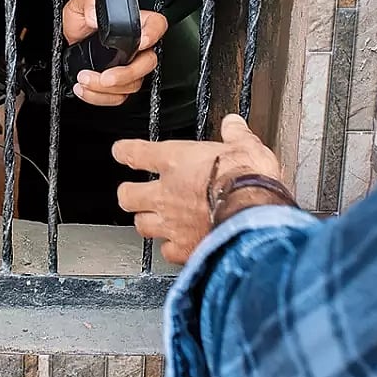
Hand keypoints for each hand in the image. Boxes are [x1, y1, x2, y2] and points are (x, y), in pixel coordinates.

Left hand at [62, 0, 168, 106]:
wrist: (67, 41)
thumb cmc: (78, 20)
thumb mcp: (78, 5)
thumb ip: (87, 4)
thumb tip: (94, 14)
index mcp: (133, 22)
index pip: (156, 24)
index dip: (154, 34)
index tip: (141, 42)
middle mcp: (136, 46)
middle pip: (148, 62)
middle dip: (126, 74)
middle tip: (105, 77)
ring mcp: (130, 66)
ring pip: (133, 84)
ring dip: (106, 89)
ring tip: (84, 79)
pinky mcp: (119, 83)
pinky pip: (119, 97)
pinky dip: (100, 98)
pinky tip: (85, 89)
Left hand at [112, 114, 284, 264]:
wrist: (255, 218)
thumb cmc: (249, 181)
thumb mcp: (247, 147)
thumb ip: (236, 135)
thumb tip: (233, 125)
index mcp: (176, 161)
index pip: (136, 153)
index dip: (125, 152)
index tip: (121, 152)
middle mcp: (166, 194)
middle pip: (127, 196)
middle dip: (129, 195)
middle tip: (135, 194)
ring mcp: (172, 223)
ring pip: (141, 225)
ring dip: (147, 222)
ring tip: (156, 221)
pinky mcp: (184, 248)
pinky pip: (166, 251)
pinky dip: (171, 249)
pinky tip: (180, 246)